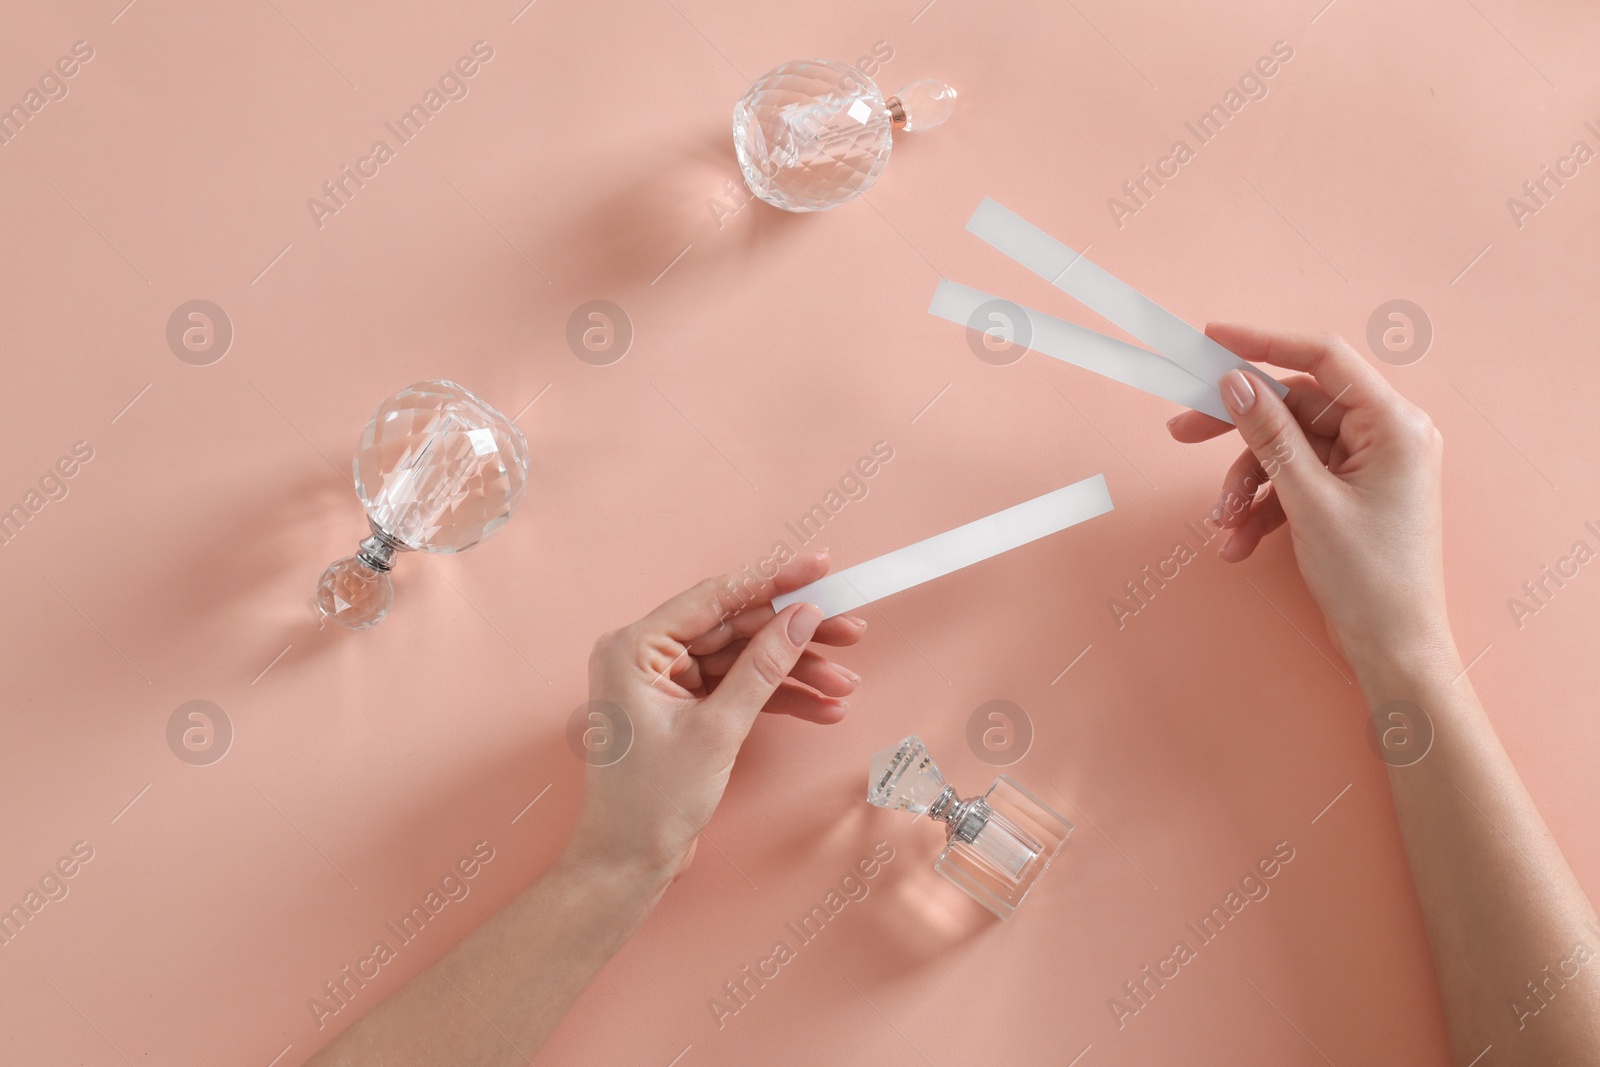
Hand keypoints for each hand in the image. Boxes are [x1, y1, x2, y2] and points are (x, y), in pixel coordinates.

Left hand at [561, 551, 864, 889]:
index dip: (774, 580)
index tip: (820, 567)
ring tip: (846, 682)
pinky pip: (738, 691)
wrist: (628, 864)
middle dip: (796, 635)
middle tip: (850, 630)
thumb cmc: (651, 801)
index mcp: (634, 647)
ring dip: (795, 673)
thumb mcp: (718, 729)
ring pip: (743, 661)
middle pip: (735, 628)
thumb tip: (802, 617)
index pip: (715, 597)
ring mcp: (665, 685)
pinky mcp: (683, 711)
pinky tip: (823, 708)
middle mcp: (645, 657)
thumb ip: (763, 667)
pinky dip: (778, 700)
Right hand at [1166, 324, 1456, 674]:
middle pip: (1295, 408)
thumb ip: (1270, 435)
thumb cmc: (1371, 579)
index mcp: (1394, 425)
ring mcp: (1367, 467)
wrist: (1395, 650)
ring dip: (1246, 485)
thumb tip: (1237, 382)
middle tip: (1182, 431)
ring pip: (1286, 450)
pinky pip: (1293, 483)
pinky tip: (1239, 544)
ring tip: (1222, 524)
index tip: (1213, 338)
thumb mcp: (1309, 501)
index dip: (1264, 343)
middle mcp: (1385, 436)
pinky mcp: (1349, 495)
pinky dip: (1262, 509)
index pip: (1324, 359)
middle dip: (1238, 431)